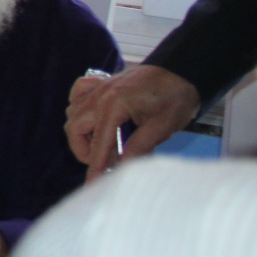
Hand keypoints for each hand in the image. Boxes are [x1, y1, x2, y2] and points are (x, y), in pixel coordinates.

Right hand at [65, 65, 199, 179]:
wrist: (183, 71)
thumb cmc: (176, 98)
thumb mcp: (161, 127)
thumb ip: (139, 148)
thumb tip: (121, 167)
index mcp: (114, 106)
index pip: (99, 143)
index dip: (95, 166)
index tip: (91, 184)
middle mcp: (100, 96)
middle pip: (74, 127)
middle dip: (84, 149)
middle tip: (103, 161)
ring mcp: (99, 87)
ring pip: (73, 112)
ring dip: (82, 131)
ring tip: (102, 142)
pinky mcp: (102, 83)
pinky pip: (78, 93)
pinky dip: (79, 106)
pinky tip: (91, 116)